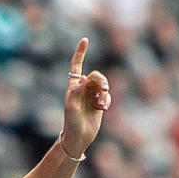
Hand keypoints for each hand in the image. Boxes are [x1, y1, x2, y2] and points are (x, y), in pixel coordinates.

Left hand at [61, 37, 109, 156]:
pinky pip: (107, 96)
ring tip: (102, 105)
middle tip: (104, 90)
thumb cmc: (71, 123)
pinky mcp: (99, 103)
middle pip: (96, 76)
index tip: (85, 40)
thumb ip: (76, 92)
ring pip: (103, 85)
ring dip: (104, 93)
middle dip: (101, 81)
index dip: (80, 53)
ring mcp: (92, 95)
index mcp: (73, 87)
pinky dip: (107, 101)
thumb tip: (84, 77)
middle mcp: (83, 89)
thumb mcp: (71, 107)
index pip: (76, 66)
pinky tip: (103, 109)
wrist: (78, 137)